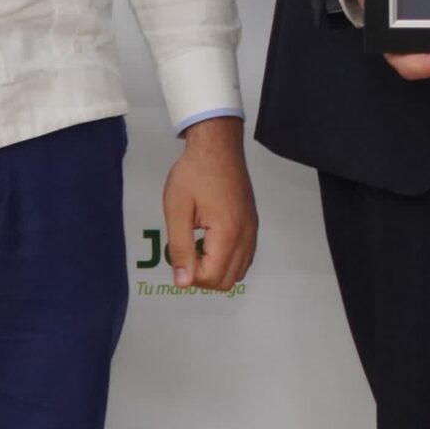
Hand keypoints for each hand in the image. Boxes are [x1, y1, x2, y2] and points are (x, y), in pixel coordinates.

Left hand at [161, 117, 258, 290]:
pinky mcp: (252, 223)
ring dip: (217, 270)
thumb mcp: (177, 210)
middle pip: (228, 281)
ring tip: (196, 249)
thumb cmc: (193, 174)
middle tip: (185, 256)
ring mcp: (252, 230)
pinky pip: (245, 256)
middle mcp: (246, 235)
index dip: (190, 276)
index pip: (213, 277)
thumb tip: (182, 283)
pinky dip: (228, 260)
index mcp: (227, 233)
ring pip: (239, 271)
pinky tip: (210, 243)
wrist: (217, 145)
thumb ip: (180, 249)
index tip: (177, 256)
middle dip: (204, 277)